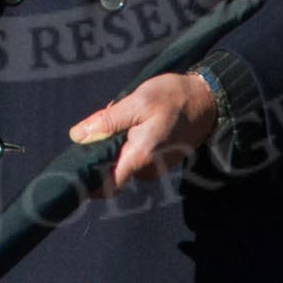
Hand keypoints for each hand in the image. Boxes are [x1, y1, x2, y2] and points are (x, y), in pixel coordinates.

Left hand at [67, 72, 217, 196]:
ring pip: (122, 159)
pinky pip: (135, 155)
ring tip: (126, 112)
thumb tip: (77, 136)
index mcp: (139, 157)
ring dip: (116, 140)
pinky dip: (129, 139)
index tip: (74, 163)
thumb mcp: (137, 101)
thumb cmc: (173, 97)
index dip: (87, 179)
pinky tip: (136, 119)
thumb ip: (107, 121)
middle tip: (108, 115)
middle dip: (102, 146)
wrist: (208, 100)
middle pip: (111, 168)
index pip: (106, 184)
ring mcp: (155, 167)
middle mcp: (147, 169)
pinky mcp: (160, 161)